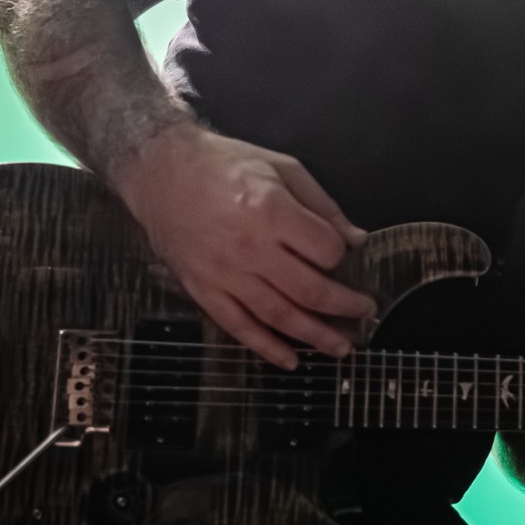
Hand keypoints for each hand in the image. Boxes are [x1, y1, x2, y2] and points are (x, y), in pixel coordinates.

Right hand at [111, 122, 374, 368]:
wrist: (160, 170)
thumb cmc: (221, 164)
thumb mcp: (281, 167)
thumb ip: (322, 205)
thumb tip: (355, 238)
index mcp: (271, 211)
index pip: (326, 250)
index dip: (342, 255)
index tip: (343, 254)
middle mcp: (249, 247)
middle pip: (309, 290)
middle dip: (344, 307)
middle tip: (364, 313)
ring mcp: (224, 273)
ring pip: (279, 316)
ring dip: (315, 336)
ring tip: (341, 347)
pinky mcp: (204, 289)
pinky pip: (238, 326)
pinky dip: (265, 347)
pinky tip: (290, 360)